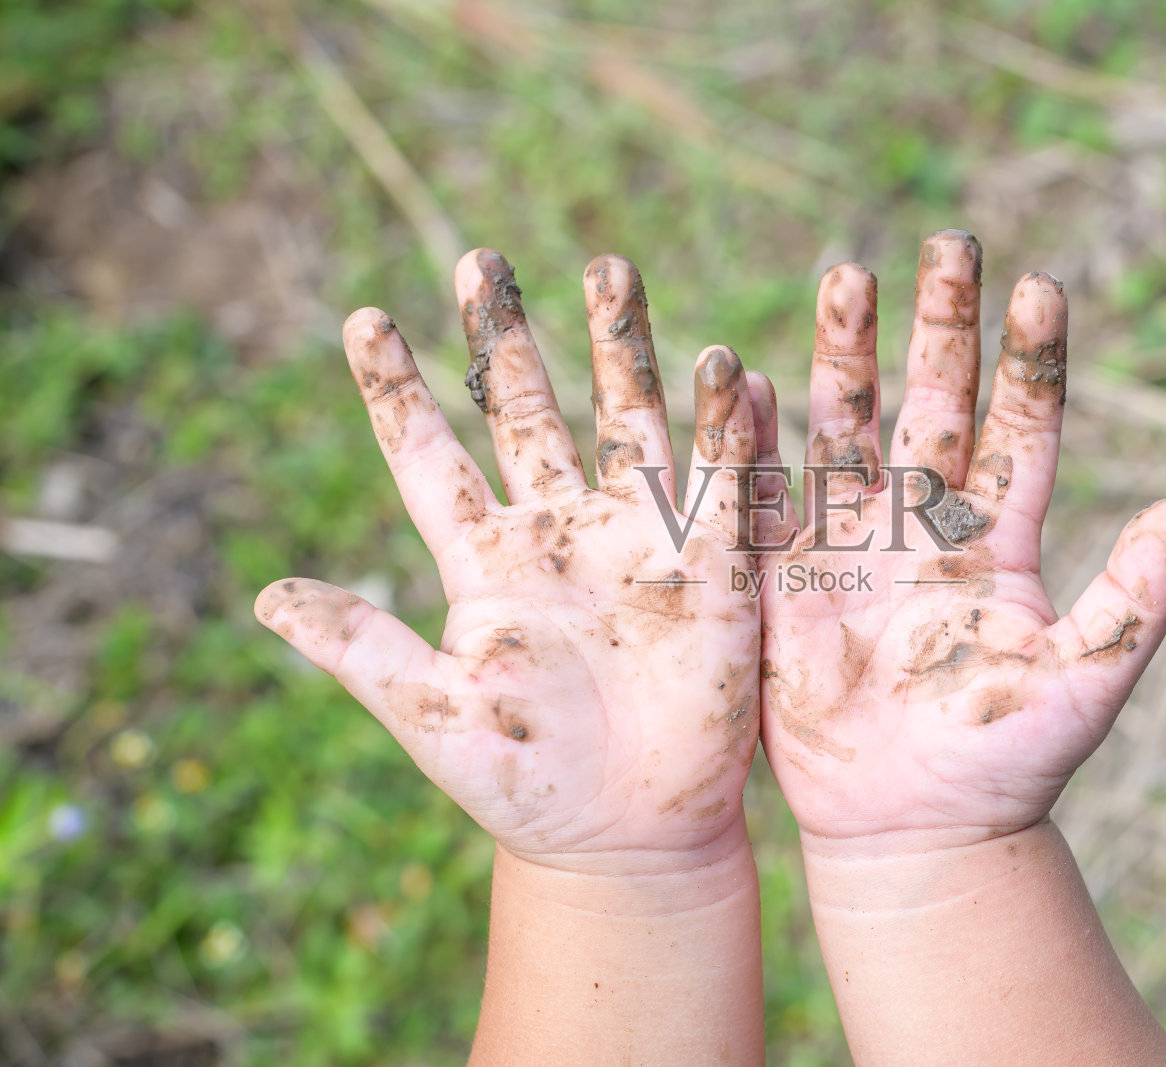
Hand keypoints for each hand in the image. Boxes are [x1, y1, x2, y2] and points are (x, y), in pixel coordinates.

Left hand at [255, 250, 765, 874]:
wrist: (629, 836)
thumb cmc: (526, 784)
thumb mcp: (432, 716)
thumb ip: (361, 649)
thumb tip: (264, 599)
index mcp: (485, 562)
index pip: (431, 459)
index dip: (399, 392)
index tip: (364, 320)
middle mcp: (557, 533)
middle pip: (528, 414)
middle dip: (507, 339)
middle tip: (483, 261)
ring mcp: (635, 542)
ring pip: (627, 422)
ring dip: (622, 349)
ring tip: (609, 269)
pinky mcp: (710, 570)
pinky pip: (723, 485)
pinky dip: (729, 429)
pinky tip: (730, 369)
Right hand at [758, 230, 1165, 850]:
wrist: (915, 828)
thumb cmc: (1008, 763)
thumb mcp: (1084, 683)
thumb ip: (1133, 603)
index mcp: (1002, 541)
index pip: (1021, 429)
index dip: (1029, 362)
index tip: (1040, 288)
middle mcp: (928, 527)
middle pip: (936, 404)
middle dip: (942, 326)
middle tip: (950, 244)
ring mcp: (854, 547)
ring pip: (852, 430)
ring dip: (849, 358)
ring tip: (849, 277)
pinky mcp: (789, 583)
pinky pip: (770, 500)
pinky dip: (758, 443)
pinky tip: (750, 380)